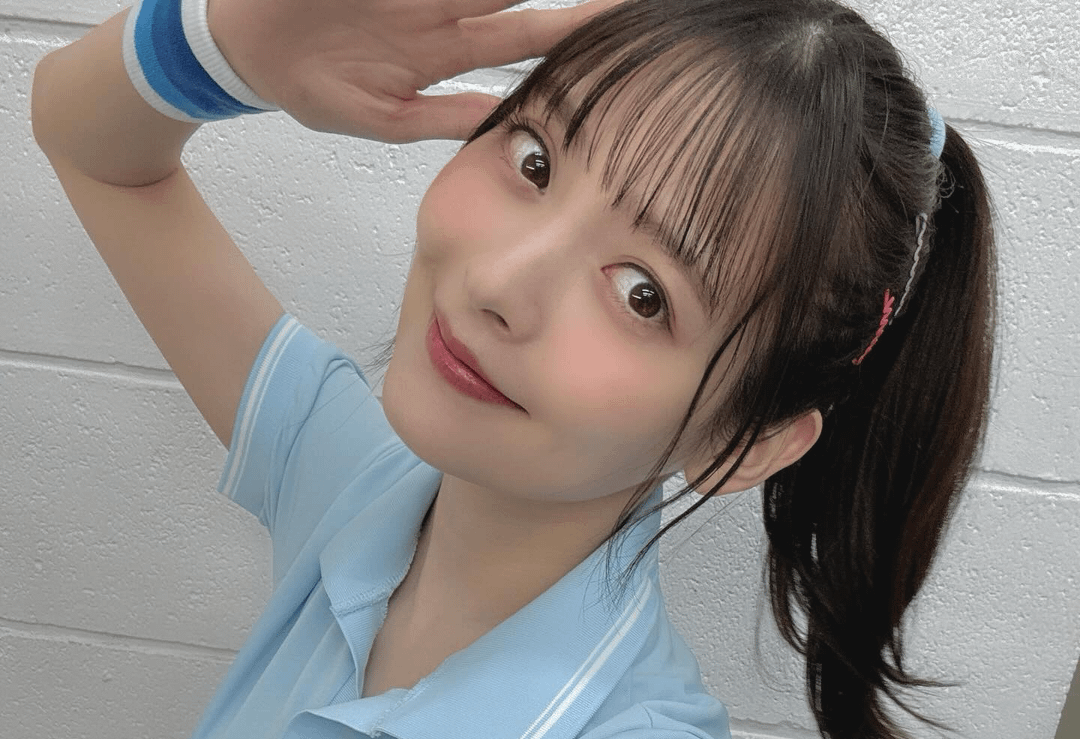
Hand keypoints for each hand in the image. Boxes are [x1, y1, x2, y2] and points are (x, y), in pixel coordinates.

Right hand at [206, 0, 625, 140]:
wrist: (245, 48)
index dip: (572, 29)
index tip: (619, 24)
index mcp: (447, 49)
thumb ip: (443, 117)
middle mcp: (439, 7)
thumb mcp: (383, 117)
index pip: (526, 33)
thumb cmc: (312, 84)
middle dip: (568, 2)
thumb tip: (500, 125)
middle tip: (621, 1)